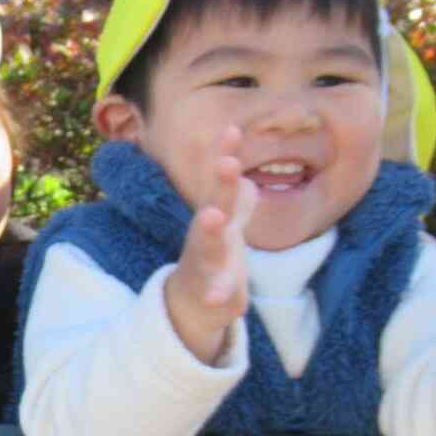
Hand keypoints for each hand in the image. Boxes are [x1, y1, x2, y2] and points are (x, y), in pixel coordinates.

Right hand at [165, 126, 255, 364]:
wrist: (190, 305)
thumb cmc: (213, 257)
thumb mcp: (226, 223)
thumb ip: (236, 196)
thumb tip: (245, 170)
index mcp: (216, 216)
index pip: (221, 182)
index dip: (225, 156)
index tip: (232, 130)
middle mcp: (206, 235)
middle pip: (214, 205)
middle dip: (220, 185)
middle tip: (228, 162)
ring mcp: (205, 263)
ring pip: (207, 246)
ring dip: (209, 230)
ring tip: (212, 216)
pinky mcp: (211, 293)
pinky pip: (213, 294)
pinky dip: (216, 294)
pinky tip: (219, 297)